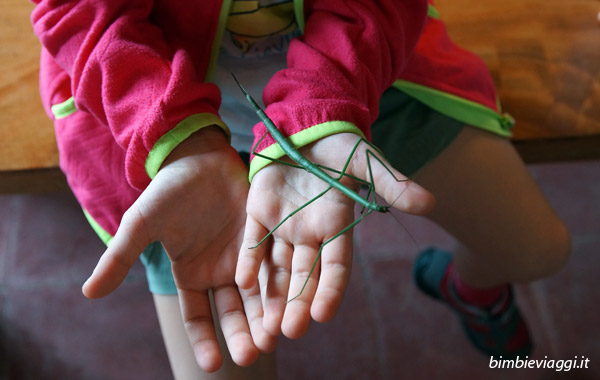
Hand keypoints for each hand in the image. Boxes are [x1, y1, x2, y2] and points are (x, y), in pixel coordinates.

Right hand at [82, 126, 275, 371]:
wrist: (199, 158)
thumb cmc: (167, 192)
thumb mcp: (141, 225)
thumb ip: (119, 258)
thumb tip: (87, 294)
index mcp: (191, 276)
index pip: (198, 318)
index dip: (204, 341)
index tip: (212, 365)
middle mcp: (220, 273)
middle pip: (233, 312)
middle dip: (242, 334)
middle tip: (252, 355)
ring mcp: (245, 257)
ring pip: (258, 294)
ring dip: (266, 316)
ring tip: (273, 337)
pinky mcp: (265, 239)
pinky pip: (275, 265)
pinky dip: (282, 284)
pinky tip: (291, 301)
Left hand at [236, 133, 433, 338]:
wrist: (308, 125)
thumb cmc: (340, 146)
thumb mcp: (367, 162)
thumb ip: (393, 184)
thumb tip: (431, 203)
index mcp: (336, 225)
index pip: (335, 266)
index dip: (330, 290)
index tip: (323, 315)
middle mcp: (309, 233)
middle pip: (304, 275)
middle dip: (298, 303)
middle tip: (290, 332)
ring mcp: (283, 225)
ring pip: (277, 267)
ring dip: (272, 294)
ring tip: (265, 327)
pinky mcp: (259, 212)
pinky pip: (253, 241)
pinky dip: (249, 261)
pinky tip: (243, 284)